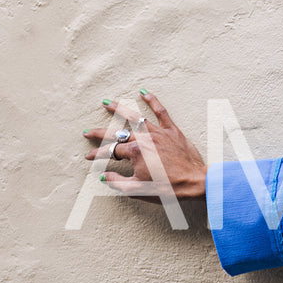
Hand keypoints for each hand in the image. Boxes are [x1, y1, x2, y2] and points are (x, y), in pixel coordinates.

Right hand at [83, 90, 207, 200]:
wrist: (195, 181)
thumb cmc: (169, 188)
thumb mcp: (138, 190)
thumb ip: (118, 182)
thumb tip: (104, 176)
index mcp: (135, 152)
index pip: (111, 151)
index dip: (98, 155)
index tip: (89, 157)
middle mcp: (145, 139)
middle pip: (117, 133)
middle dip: (100, 133)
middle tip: (87, 132)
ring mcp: (159, 133)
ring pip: (135, 118)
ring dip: (119, 109)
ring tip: (107, 103)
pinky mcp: (173, 131)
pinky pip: (162, 112)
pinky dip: (153, 101)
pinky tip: (143, 92)